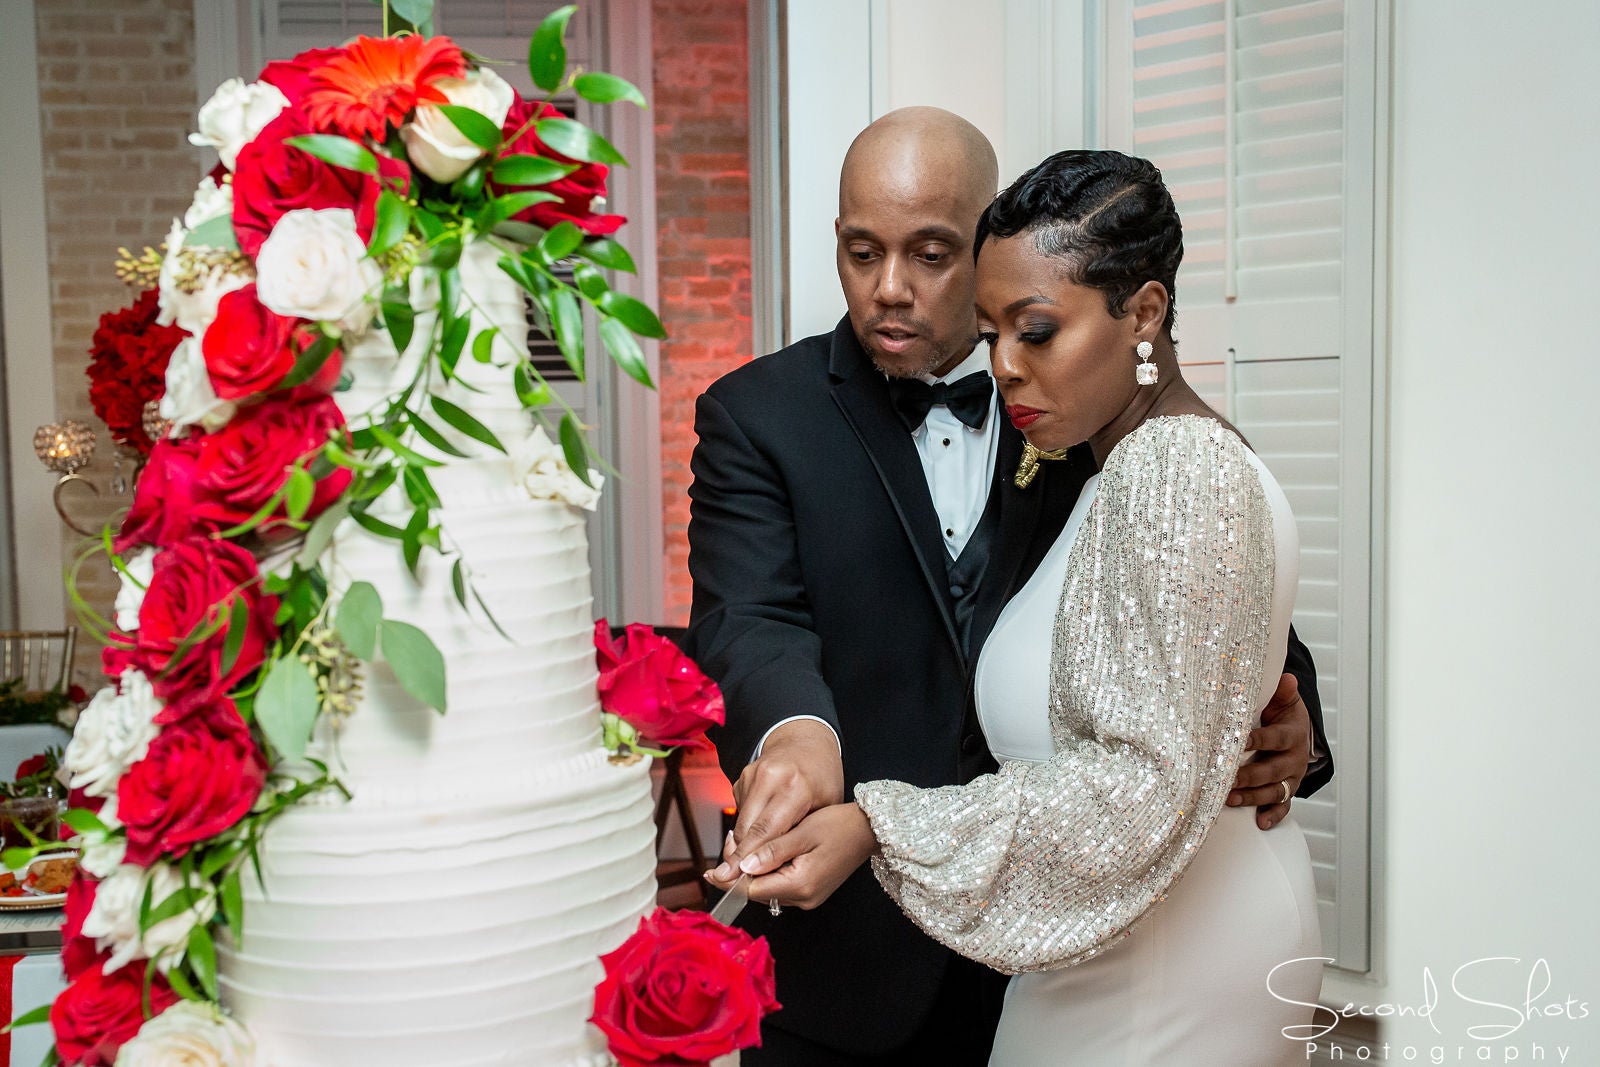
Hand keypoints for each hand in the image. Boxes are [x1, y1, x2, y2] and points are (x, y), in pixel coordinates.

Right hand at [707, 719, 842, 883]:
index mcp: (795, 786)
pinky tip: (757, 834)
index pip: (767, 830)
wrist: (807, 741)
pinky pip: (739, 811)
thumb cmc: (823, 778)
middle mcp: (769, 777)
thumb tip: (773, 866)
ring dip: (741, 844)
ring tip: (747, 863)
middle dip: (738, 858)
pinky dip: (745, 827)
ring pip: (739, 822)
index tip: (736, 880)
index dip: (750, 859)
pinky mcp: (742, 777)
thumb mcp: (825, 808)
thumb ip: (800, 835)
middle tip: (728, 881)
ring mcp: (752, 775)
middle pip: (747, 829)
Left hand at [720, 802, 876, 909]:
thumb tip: (743, 867)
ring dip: (752, 869)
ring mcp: (807, 897)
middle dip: (740, 870)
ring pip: (766, 888)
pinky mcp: (810, 891)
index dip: (730, 877)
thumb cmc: (838, 825)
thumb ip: (772, 851)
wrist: (869, 830)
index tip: (710, 869)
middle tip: (730, 840)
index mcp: (800, 885)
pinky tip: (764, 850)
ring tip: (745, 840)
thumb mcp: (802, 832)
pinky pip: (779, 884)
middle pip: (757, 891)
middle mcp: (803, 898)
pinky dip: (767, 870)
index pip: (752, 889)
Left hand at [1228, 673, 1310, 829]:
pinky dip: (1273, 816)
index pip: (1275, 738)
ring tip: (1231, 799)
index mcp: (1292, 734)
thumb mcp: (1284, 701)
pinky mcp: (1287, 791)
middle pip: (1273, 770)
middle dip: (1250, 775)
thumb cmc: (1281, 714)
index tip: (1238, 741)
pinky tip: (1260, 824)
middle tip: (1227, 778)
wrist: (1298, 731)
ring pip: (1275, 791)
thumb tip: (1287, 679)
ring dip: (1253, 797)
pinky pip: (1283, 807)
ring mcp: (1291, 778)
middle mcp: (1294, 759)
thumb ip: (1282, 692)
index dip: (1257, 740)